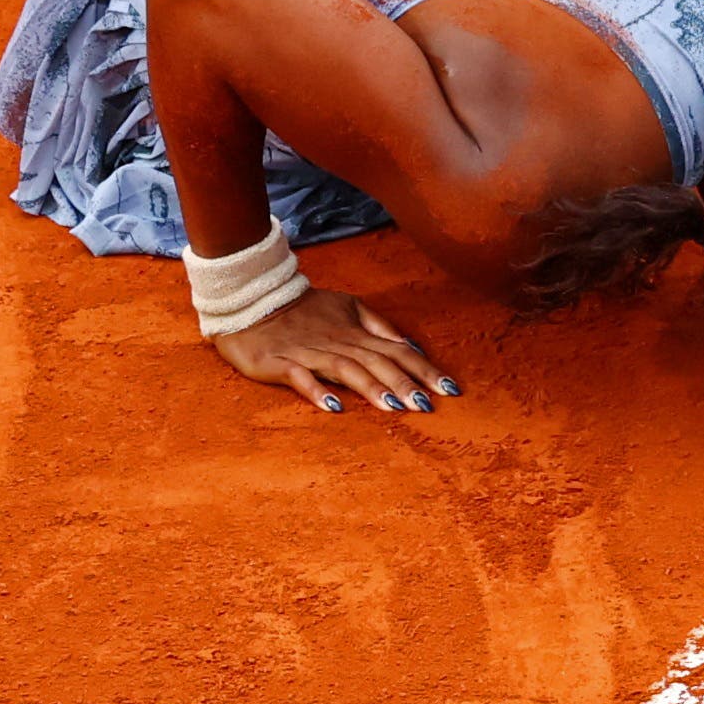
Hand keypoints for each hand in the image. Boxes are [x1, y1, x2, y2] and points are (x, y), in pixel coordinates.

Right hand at [213, 287, 459, 415]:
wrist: (252, 297)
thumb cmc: (303, 309)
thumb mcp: (347, 307)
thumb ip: (379, 326)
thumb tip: (413, 348)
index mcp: (356, 331)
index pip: (398, 351)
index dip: (424, 369)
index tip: (451, 389)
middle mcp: (338, 342)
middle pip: (377, 362)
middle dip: (404, 383)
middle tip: (428, 405)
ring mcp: (309, 353)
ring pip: (346, 369)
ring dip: (371, 387)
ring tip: (394, 407)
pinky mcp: (279, 363)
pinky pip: (300, 377)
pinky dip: (317, 390)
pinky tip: (334, 407)